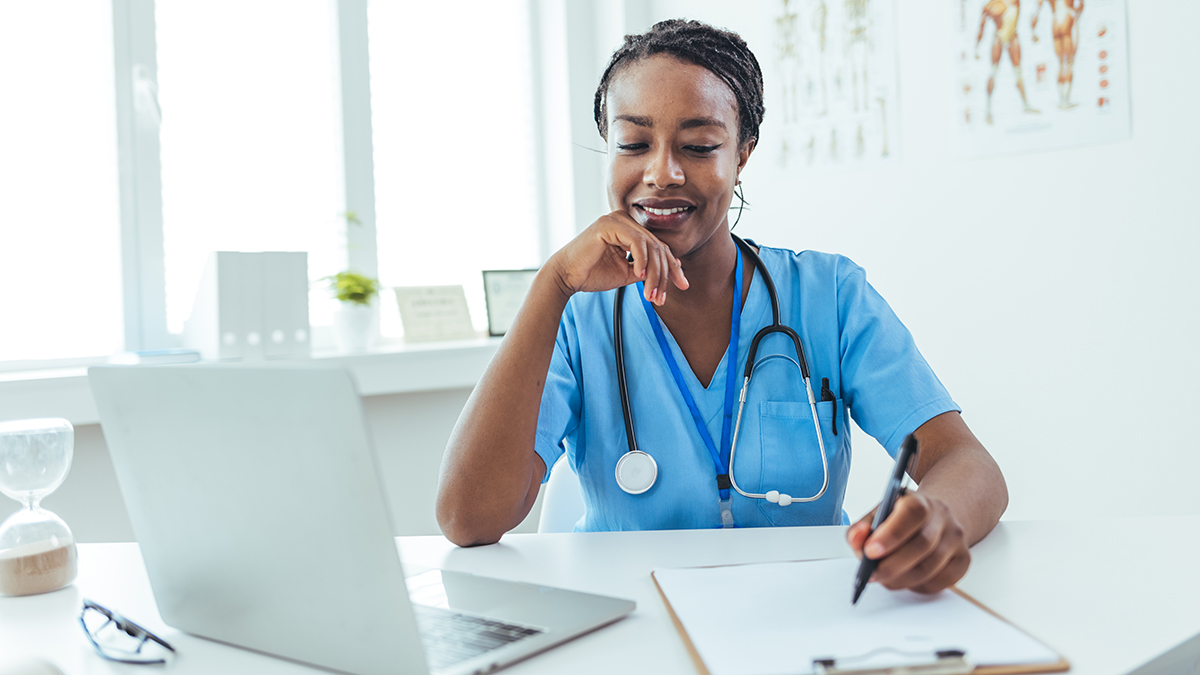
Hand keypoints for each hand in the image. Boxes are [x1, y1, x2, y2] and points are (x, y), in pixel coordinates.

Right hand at [546, 210, 688, 305]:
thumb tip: (674, 268)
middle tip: (662, 298)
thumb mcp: (628, 273)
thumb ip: (648, 268)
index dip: (672, 267)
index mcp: (629, 229)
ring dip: (654, 273)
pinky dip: (642, 260)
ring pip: (650, 246)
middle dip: (665, 274)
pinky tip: (640, 276)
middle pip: (657, 246)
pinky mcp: (609, 224)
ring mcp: (617, 219)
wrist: (566, 277)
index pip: (658, 247)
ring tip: (649, 294)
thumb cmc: (593, 274)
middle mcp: (624, 220)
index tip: (683, 285)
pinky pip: (636, 242)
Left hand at [846, 492, 970, 593]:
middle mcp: (942, 518)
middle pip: (921, 545)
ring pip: (929, 568)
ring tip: (884, 578)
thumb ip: (861, 528)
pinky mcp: (962, 561)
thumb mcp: (877, 515)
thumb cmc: (900, 519)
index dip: (891, 534)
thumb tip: (857, 539)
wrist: (932, 518)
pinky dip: (917, 586)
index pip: (912, 513)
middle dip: (892, 565)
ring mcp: (955, 540)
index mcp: (919, 501)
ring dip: (901, 579)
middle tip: (872, 574)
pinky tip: (905, 579)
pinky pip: (939, 582)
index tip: (870, 552)